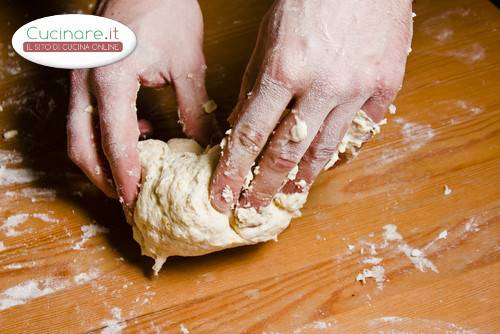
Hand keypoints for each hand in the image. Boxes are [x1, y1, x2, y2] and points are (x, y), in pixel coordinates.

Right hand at [67, 0, 215, 214]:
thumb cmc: (165, 11)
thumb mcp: (187, 63)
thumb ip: (194, 109)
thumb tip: (204, 145)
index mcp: (111, 79)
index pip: (115, 141)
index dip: (125, 176)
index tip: (135, 201)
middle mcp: (85, 81)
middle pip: (81, 147)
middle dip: (103, 178)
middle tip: (128, 197)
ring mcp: (78, 76)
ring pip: (77, 134)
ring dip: (100, 160)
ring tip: (134, 172)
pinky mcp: (82, 74)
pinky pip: (83, 117)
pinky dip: (104, 135)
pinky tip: (138, 131)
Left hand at [210, 0, 412, 211]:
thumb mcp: (269, 38)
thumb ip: (255, 86)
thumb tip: (241, 125)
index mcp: (284, 70)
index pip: (250, 135)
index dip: (234, 171)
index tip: (223, 195)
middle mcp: (322, 86)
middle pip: (286, 153)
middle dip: (264, 186)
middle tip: (252, 209)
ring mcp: (358, 88)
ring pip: (326, 149)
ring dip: (303, 178)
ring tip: (287, 196)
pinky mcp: (387, 86)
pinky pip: (361, 131)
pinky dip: (340, 150)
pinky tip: (325, 162)